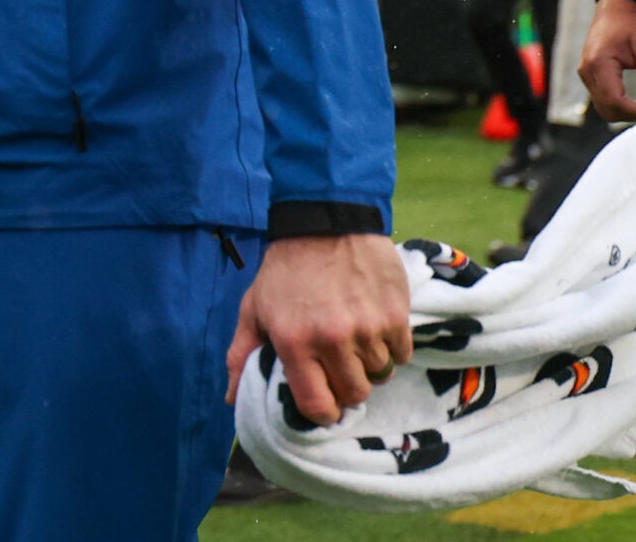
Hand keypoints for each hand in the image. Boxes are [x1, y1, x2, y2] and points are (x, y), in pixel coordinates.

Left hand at [224, 233, 410, 423]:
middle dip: (347, 386)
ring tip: (354, 338)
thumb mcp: (254, 309)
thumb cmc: (285, 271)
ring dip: (369, 364)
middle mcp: (332, 340)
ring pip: (380, 375)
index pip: (318, 406)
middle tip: (339, 364)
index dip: (322, 412)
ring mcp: (367, 328)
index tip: (324, 402)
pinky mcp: (395, 315)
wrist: (325, 223)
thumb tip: (233, 398)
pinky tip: (374, 325)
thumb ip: (242, 355)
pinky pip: (402, 353)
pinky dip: (391, 346)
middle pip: (355, 394)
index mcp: (294, 342)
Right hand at [579, 0, 635, 121]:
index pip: (614, 100)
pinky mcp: (589, 74)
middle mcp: (587, 71)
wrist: (613, 8)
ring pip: (602, 107)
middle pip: (606, 108)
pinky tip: (635, 99)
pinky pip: (601, 98)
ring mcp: (585, 73)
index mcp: (599, 63)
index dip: (635, 111)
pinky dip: (619, 105)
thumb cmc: (630, 23)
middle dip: (631, 114)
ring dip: (625, 111)